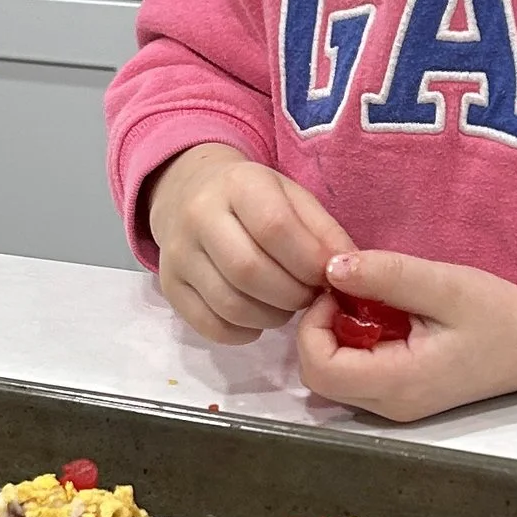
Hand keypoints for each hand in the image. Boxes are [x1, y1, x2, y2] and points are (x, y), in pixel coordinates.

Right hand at [146, 144, 352, 344]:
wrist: (189, 190)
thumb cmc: (255, 198)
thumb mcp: (293, 198)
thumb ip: (324, 232)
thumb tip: (348, 273)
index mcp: (238, 184)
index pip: (275, 228)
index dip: (309, 262)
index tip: (327, 276)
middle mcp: (199, 216)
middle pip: (250, 271)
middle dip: (292, 294)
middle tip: (308, 296)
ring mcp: (177, 254)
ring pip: (230, 304)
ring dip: (272, 317)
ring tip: (286, 306)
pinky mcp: (169, 286)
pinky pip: (210, 326)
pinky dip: (243, 332)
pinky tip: (258, 319)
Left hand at [295, 245, 516, 420]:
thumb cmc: (499, 314)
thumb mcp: (444, 284)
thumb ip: (387, 275)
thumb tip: (331, 267)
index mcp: (399, 383)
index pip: (319, 367)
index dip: (314, 324)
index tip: (340, 288)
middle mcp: (390, 405)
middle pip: (318, 378)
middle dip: (319, 330)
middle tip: (349, 292)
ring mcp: (396, 405)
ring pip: (333, 378)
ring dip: (336, 337)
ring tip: (369, 301)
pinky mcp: (402, 396)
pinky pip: (355, 376)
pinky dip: (355, 344)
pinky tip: (383, 317)